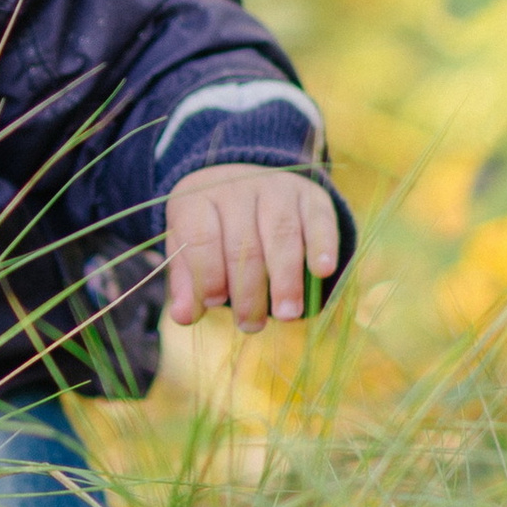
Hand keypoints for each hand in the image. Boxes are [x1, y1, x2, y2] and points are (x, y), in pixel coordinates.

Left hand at [166, 163, 338, 330]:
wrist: (243, 180)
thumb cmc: (211, 228)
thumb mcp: (186, 248)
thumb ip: (186, 283)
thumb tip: (184, 318)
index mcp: (197, 199)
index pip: (201, 238)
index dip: (208, 274)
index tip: (215, 304)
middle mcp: (236, 189)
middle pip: (243, 243)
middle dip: (248, 290)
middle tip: (251, 325)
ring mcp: (275, 188)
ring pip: (281, 234)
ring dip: (285, 279)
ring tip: (287, 314)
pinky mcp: (309, 195)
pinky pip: (318, 220)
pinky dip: (322, 246)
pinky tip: (323, 272)